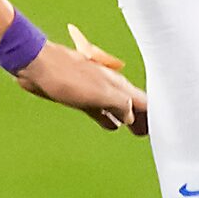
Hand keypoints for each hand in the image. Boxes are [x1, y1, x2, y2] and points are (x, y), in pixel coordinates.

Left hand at [13, 28, 148, 133]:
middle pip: (132, 104)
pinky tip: (110, 125)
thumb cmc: (66, 75)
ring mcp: (93, 89)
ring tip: (135, 130)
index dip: (154, 115)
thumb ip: (119, 104)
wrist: (36, 64)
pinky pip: (99, 109)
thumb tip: (130, 116)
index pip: (143, 101)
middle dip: (143, 118)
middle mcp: (108, 85)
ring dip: (126, 118)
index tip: (162, 130)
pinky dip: (107, 117)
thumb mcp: (98, 92)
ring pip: (116, 107)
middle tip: (151, 133)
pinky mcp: (78, 95)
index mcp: (116, 84)